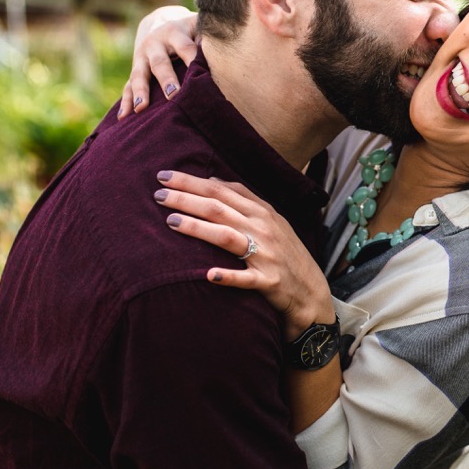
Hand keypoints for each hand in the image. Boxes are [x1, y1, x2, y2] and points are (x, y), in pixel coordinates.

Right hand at [119, 7, 198, 118]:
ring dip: (140, 91)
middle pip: (160, 62)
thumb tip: (228, 51)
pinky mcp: (135, 70)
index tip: (200, 74)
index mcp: (174, 32)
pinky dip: (126, 101)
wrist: (159, 23)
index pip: (185, 47)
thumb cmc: (189, 31)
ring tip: (141, 108)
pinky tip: (125, 117)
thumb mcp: (198, 26)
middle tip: (173, 95)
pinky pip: (128, 86)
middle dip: (166, 79)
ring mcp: (142, 57)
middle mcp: (155, 44)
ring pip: (139, 74)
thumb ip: (209, 36)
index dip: (193, 58)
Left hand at [153, 170, 334, 332]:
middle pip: (219, 209)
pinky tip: (208, 275)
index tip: (164, 175)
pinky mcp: (268, 282)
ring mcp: (266, 256)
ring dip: (198, 229)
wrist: (311, 293)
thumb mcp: (271, 221)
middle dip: (186, 199)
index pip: (221, 190)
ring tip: (170, 222)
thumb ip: (244, 201)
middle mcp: (264, 229)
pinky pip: (245, 279)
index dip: (192, 181)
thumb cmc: (285, 254)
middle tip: (157, 195)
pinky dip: (228, 277)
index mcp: (262, 212)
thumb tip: (212, 179)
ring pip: (227, 237)